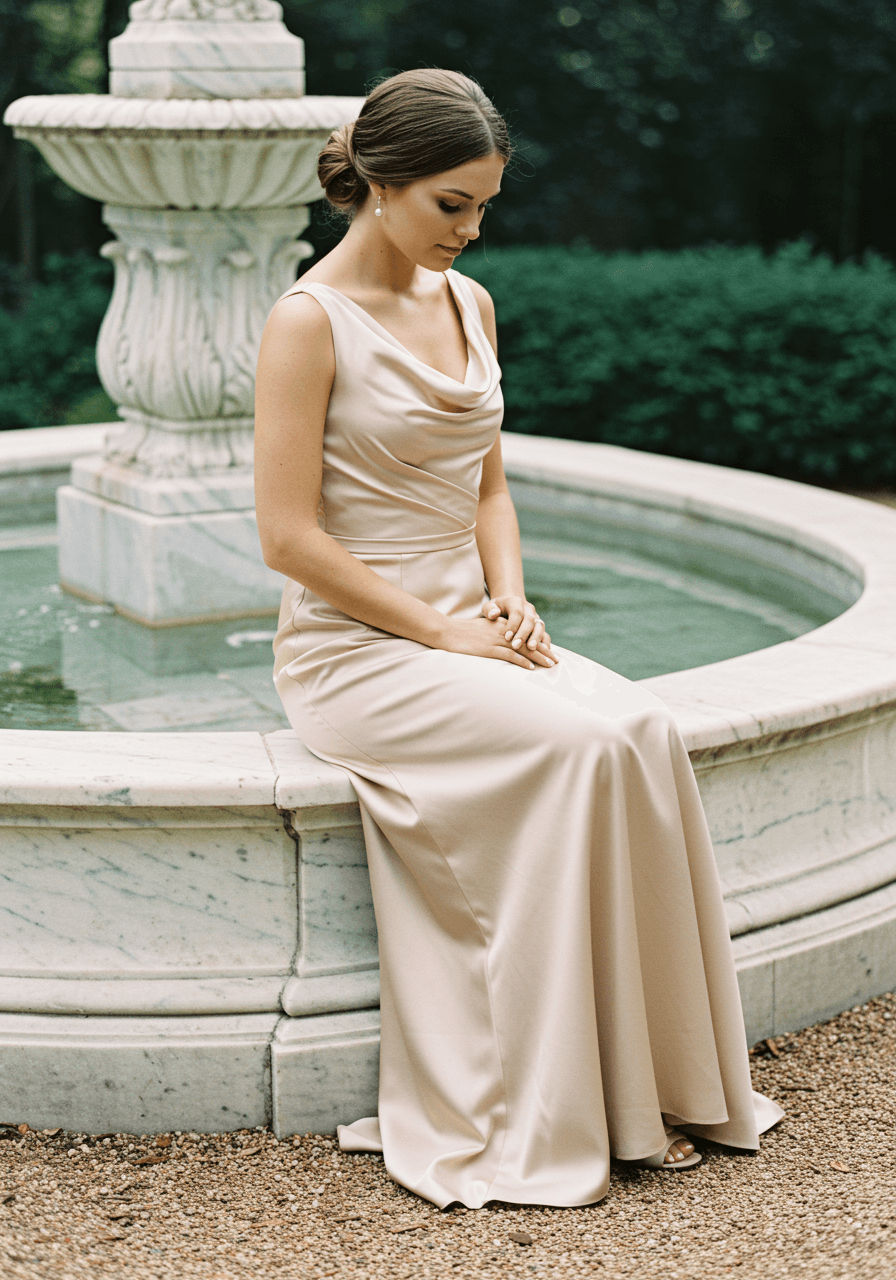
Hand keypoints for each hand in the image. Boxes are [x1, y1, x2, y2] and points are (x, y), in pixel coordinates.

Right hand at [434, 613, 556, 669]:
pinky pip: (509, 655)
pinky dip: (521, 662)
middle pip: (528, 641)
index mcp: (501, 626)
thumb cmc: (461, 632)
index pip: (525, 634)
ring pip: (523, 648)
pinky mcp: (489, 649)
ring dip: (538, 657)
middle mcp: (502, 631)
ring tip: (550, 665)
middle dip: (544, 651)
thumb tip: (502, 643)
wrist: (447, 631)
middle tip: (557, 660)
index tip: (549, 651)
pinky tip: (530, 667)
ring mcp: (496, 640)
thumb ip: (493, 634)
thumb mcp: (481, 629)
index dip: (538, 643)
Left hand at [483, 595, 558, 663]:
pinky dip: (545, 644)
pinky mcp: (539, 628)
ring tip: (530, 648)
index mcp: (515, 602)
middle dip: (523, 634)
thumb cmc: (495, 610)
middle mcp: (528, 609)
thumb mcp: (489, 607)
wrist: (508, 607)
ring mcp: (536, 618)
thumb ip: (489, 610)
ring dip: (536, 638)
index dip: (513, 625)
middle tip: (516, 646)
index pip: (517, 612)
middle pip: (530, 620)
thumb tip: (493, 614)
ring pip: (540, 627)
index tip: (507, 637)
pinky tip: (542, 653)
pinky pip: (546, 635)